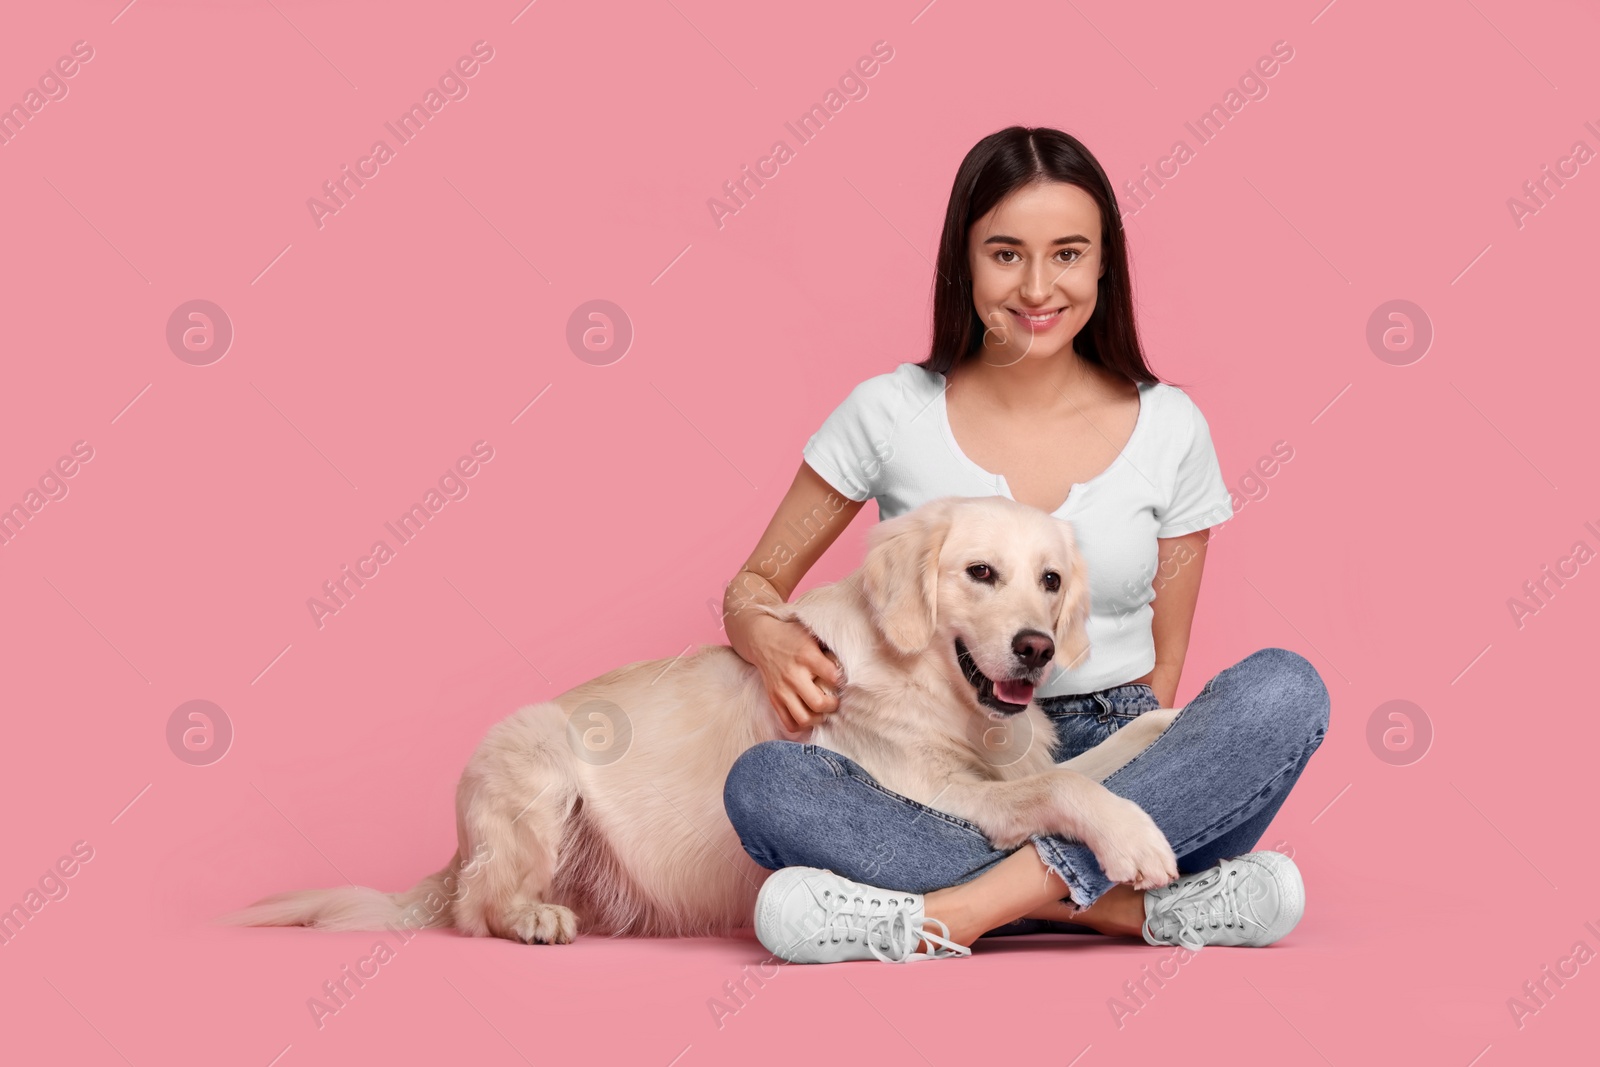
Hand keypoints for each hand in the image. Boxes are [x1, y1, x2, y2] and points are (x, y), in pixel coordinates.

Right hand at [747, 615, 840, 732]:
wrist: (762, 640)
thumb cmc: (792, 637)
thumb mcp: (811, 635)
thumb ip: (828, 649)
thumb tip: (850, 663)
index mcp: (807, 657)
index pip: (833, 677)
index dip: (842, 682)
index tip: (844, 682)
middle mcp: (794, 675)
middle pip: (818, 703)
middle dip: (832, 706)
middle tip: (835, 701)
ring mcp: (782, 690)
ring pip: (803, 718)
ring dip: (817, 719)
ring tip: (822, 711)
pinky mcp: (774, 699)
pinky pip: (789, 723)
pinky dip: (801, 725)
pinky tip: (808, 716)